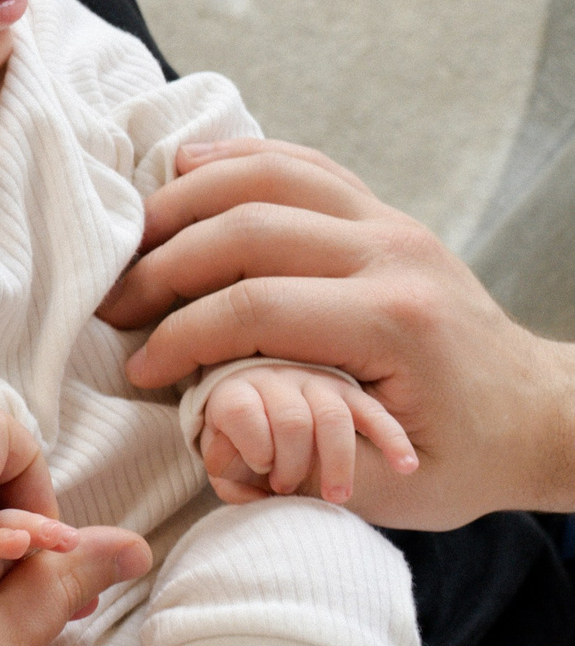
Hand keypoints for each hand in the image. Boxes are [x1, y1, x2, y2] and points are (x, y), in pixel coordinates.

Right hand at [98, 137, 574, 526]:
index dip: (180, 338)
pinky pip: (298, 164)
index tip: (140, 370)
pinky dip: (236, 158)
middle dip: (162, 265)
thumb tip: (209, 421)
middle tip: (114, 306)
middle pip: (248, 227)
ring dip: (185, 199)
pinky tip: (184, 167)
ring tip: (133, 240)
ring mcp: (390, 222)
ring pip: (268, 174)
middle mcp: (393, 254)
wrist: (531, 414)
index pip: (255, 307)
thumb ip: (292, 454)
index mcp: (394, 321)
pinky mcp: (381, 213)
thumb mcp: (382, 487)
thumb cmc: (458, 456)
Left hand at [199, 362, 414, 503]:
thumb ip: (226, 469)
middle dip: (292, 464)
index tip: (260, 468)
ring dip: (337, 463)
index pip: (242, 412)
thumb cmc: (236, 445)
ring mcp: (317, 383)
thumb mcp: (220, 457)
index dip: (252, 446)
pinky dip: (392, 441)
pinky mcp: (352, 395)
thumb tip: (252, 472)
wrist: (260, 413)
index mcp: (236, 390)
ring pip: (333, 419)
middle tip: (287, 489)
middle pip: (291, 421)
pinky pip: (375, 415)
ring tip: (336, 497)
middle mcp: (276, 380)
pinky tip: (404, 467)